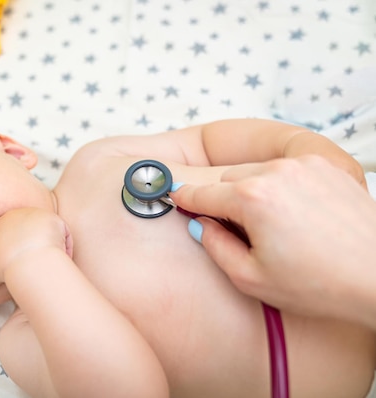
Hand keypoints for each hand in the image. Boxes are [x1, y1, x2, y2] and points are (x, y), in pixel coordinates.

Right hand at [0, 208, 72, 296]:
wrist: (29, 260)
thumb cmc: (9, 265)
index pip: (1, 227)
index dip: (7, 241)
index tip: (13, 255)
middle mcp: (17, 214)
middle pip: (23, 224)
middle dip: (27, 238)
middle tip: (32, 257)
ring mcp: (36, 214)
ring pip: (43, 226)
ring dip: (47, 240)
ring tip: (47, 260)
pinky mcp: (53, 217)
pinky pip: (61, 229)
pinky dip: (63, 243)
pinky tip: (61, 256)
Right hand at [170, 155, 375, 326]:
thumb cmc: (320, 284)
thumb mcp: (251, 278)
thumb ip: (214, 246)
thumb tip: (200, 224)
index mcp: (252, 199)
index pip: (201, 193)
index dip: (184, 198)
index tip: (174, 197)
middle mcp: (275, 172)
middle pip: (228, 179)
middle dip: (225, 200)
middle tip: (239, 232)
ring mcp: (303, 165)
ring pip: (256, 171)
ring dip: (253, 191)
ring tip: (274, 226)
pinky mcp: (326, 165)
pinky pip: (285, 169)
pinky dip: (280, 185)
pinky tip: (296, 214)